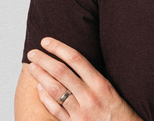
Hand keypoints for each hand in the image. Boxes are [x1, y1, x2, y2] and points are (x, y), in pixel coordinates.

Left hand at [27, 37, 142, 120]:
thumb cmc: (120, 112)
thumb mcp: (112, 90)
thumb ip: (95, 78)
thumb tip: (76, 62)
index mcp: (101, 83)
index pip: (76, 59)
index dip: (59, 48)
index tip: (47, 41)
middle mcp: (89, 96)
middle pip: (62, 73)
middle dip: (44, 60)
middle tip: (32, 52)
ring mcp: (80, 112)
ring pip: (55, 90)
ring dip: (41, 77)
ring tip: (32, 67)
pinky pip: (55, 109)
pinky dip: (45, 97)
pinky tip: (39, 88)